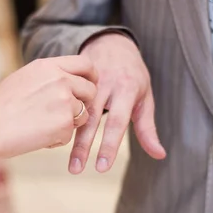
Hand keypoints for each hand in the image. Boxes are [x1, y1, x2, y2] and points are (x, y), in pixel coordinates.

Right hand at [0, 56, 97, 157]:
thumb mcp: (24, 78)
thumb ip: (48, 76)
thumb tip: (66, 78)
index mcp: (49, 66)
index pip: (85, 64)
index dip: (91, 76)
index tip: (90, 85)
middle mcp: (60, 80)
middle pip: (91, 90)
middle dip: (84, 104)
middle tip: (66, 115)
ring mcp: (65, 102)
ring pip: (83, 115)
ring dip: (68, 124)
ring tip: (42, 126)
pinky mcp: (64, 124)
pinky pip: (70, 134)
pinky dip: (56, 140)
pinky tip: (35, 137)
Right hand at [69, 33, 166, 173]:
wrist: (112, 43)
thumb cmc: (132, 76)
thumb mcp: (144, 98)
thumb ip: (148, 128)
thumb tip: (159, 155)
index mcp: (126, 89)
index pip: (117, 121)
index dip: (109, 146)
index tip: (102, 168)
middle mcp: (106, 83)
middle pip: (92, 119)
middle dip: (83, 146)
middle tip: (76, 170)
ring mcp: (87, 80)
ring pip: (75, 110)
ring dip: (70, 137)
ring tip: (67, 161)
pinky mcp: (73, 77)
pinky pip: (66, 99)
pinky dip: (61, 119)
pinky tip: (53, 137)